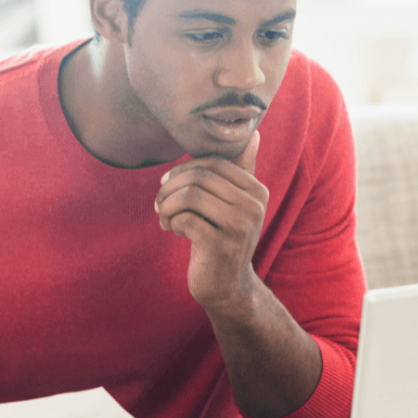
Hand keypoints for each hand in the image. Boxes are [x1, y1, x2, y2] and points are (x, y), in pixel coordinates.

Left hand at [155, 131, 267, 311]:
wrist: (227, 286)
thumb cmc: (224, 237)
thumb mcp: (236, 204)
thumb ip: (243, 169)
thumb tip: (254, 132)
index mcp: (257, 191)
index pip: (213, 163)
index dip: (184, 170)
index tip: (169, 185)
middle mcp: (254, 206)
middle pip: (199, 177)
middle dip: (170, 188)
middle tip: (160, 204)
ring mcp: (239, 226)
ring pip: (190, 196)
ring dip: (167, 205)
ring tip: (164, 217)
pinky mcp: (221, 245)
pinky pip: (184, 219)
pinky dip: (170, 222)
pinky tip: (172, 230)